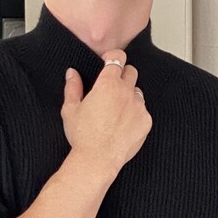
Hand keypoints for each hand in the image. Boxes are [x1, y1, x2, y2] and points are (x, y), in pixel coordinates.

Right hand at [61, 51, 151, 181]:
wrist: (98, 160)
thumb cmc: (82, 135)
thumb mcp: (71, 109)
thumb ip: (73, 87)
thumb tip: (72, 73)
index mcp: (108, 84)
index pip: (118, 57)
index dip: (113, 58)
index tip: (108, 63)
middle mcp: (126, 92)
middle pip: (131, 72)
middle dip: (122, 76)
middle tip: (111, 90)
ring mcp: (138, 106)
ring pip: (137, 92)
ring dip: (129, 96)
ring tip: (116, 112)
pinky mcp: (146, 121)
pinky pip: (142, 111)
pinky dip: (135, 114)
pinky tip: (122, 125)